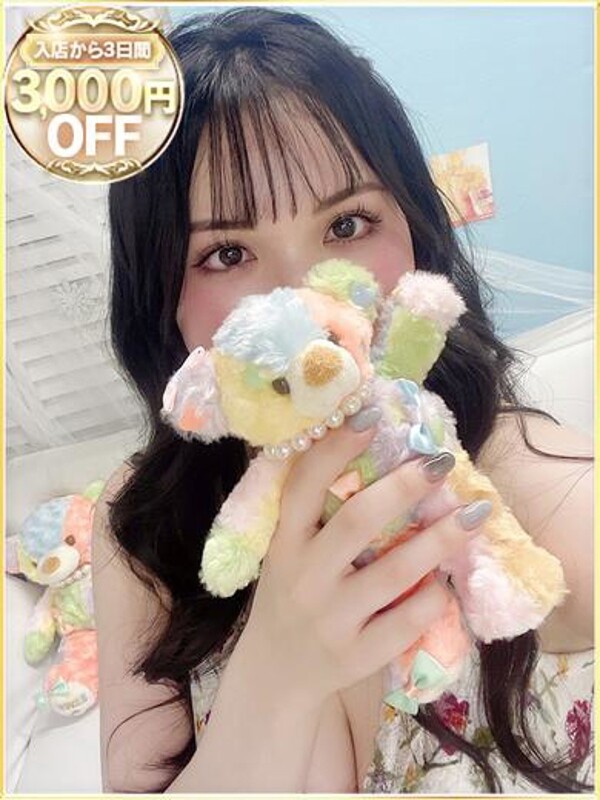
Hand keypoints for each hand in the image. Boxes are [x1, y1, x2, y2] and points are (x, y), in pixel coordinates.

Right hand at [238, 414, 473, 705]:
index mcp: (285, 542)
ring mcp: (331, 619)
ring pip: (393, 574)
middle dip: (403, 488)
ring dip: (440, 539)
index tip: (372, 414)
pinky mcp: (357, 656)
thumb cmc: (292, 592)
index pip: (305, 485)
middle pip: (356, 522)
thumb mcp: (289, 550)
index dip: (336, 447)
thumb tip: (370, 445)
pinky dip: (434, 596)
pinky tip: (451, 579)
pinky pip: (407, 621)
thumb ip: (317, 512)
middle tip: (441, 462)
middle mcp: (304, 577)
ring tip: (476, 512)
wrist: (275, 672)